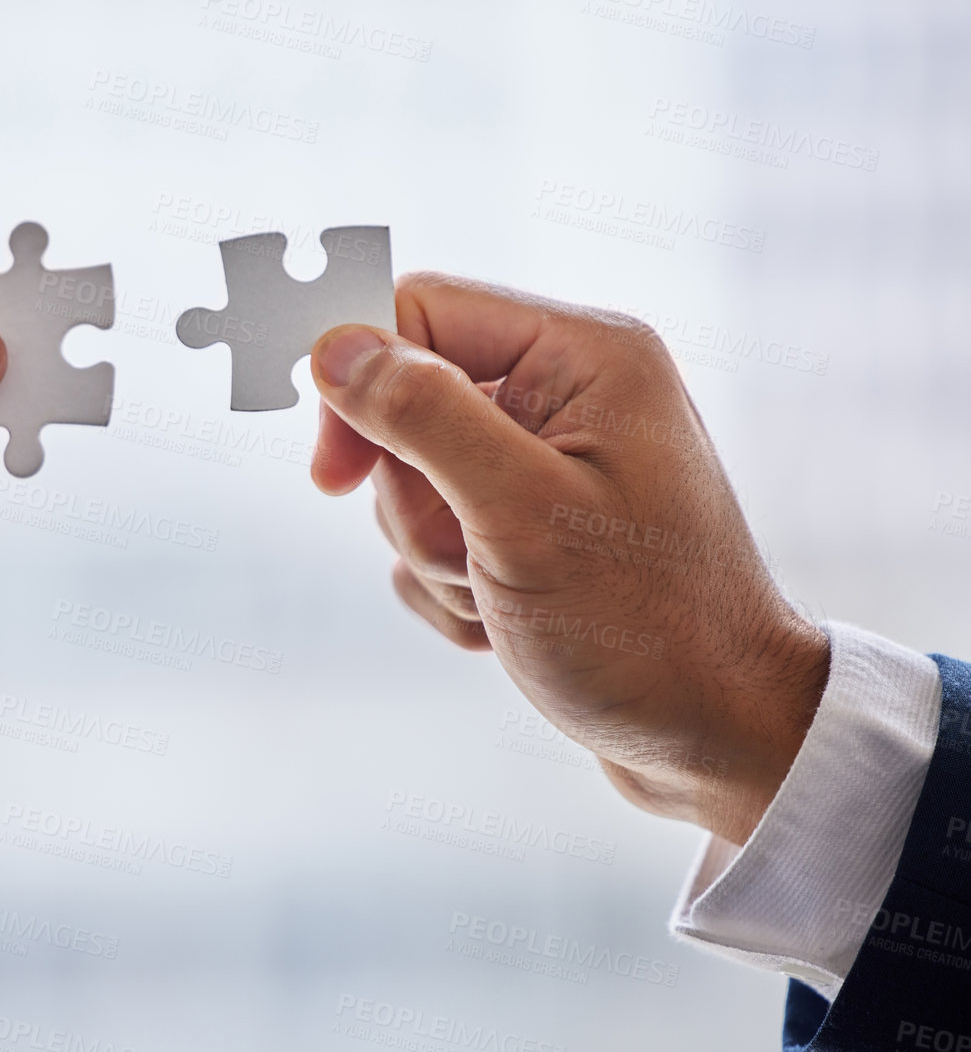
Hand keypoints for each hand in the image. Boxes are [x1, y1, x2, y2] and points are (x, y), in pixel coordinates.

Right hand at [309, 273, 828, 844]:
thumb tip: (334, 348)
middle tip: (474, 557)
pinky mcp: (532, 526)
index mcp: (585, 355)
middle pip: (408, 405)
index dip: (361, 383)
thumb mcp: (521, 515)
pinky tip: (507, 624)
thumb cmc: (647, 629)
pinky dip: (451, 591)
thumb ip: (424, 417)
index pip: (421, 311)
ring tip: (503, 598)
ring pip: (412, 481)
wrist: (718, 740)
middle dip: (416, 501)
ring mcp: (550, 463)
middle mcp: (570, 394)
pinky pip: (433, 537)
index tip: (334, 475)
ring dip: (435, 556)